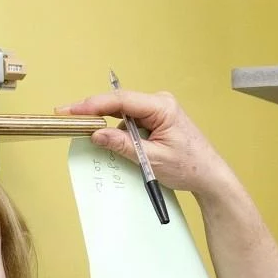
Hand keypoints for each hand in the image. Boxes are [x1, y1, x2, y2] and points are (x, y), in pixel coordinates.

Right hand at [59, 90, 233, 196]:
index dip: (93, 105)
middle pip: (119, 103)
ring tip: (84, 130)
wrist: (210, 176)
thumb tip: (96, 135)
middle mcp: (160, 103)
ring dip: (107, 124)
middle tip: (67, 117)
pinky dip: (118, 130)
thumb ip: (123, 146)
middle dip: (94, 112)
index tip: (72, 110)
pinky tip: (108, 139)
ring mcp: (158, 110)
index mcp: (162, 107)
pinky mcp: (156, 120)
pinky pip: (131, 121)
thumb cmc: (189, 167)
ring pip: (123, 113)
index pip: (121, 101)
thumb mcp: (153, 159)